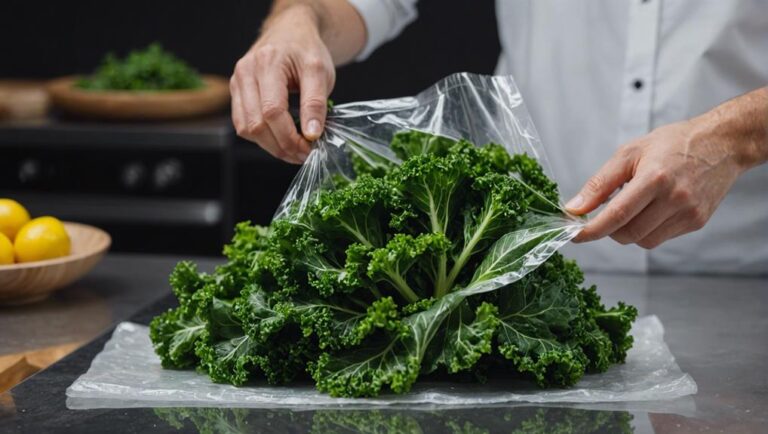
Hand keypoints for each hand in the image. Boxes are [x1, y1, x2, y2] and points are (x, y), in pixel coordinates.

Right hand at [231, 5, 335, 163]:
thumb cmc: (305, 49)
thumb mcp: (319, 71)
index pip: (272, 111)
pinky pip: (243, 124)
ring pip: (246, 129)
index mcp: (266, 63)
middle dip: (281, 146)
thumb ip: (315, 103)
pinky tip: (281, 139)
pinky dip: (262, 138)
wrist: (290, 32)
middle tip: (304, 153)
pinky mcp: (236, 93)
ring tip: (294, 150)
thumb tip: (312, 134)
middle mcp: (245, 73)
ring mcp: (237, 83)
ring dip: (271, 146)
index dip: (290, 136)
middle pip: (256, 124)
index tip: (310, 147)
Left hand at [565, 117, 746, 248]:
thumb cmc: (672, 144)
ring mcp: (689, 213)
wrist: (721, 143)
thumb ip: (600, 183)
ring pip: (644, 241)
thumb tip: (575, 208)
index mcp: (655, 177)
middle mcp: (675, 198)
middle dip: (609, 230)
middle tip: (604, 214)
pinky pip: (661, 238)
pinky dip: (647, 229)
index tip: (574, 235)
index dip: (593, 229)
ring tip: (634, 205)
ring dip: (628, 231)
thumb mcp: (629, 153)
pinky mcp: (697, 222)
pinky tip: (652, 208)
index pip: (617, 214)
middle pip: (629, 233)